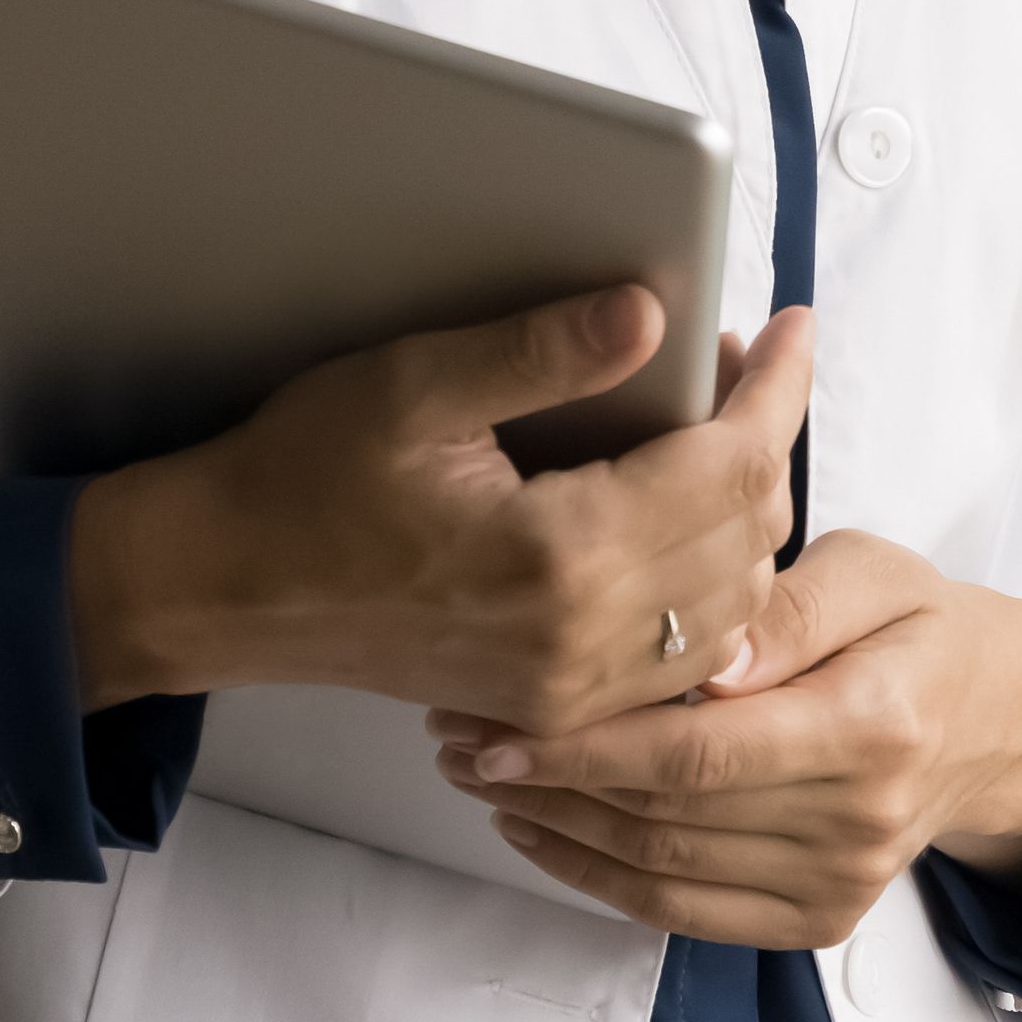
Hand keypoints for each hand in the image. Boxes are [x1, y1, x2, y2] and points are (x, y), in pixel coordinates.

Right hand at [75, 292, 808, 726]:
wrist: (225, 588)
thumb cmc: (301, 479)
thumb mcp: (414, 386)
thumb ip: (541, 352)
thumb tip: (650, 314)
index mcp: (558, 555)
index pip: (728, 465)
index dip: (778, 389)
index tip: (796, 330)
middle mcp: (580, 639)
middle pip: (747, 537)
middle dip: (765, 441)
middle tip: (739, 368)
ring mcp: (569, 688)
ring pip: (732, 609)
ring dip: (746, 520)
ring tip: (715, 437)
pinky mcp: (552, 708)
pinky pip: (682, 661)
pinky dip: (711, 592)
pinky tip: (683, 527)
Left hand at [425, 529, 1021, 946]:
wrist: (993, 722)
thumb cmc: (917, 624)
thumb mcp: (872, 569)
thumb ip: (789, 607)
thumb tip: (709, 656)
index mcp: (873, 726)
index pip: (699, 750)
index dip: (584, 744)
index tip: (492, 720)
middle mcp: (857, 823)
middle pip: (665, 815)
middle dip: (544, 777)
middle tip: (455, 730)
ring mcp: (838, 886)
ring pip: (659, 869)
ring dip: (553, 827)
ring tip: (475, 772)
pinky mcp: (815, 921)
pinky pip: (682, 912)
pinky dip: (596, 876)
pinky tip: (537, 828)